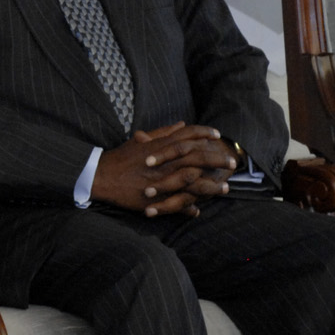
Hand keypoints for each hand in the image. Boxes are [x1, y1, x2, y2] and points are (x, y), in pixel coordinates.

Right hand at [90, 122, 237, 217]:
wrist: (102, 175)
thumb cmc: (122, 157)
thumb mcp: (141, 139)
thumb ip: (163, 132)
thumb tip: (181, 124)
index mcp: (161, 146)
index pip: (187, 135)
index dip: (204, 134)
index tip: (218, 136)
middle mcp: (164, 161)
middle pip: (197, 157)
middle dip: (216, 159)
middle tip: (232, 162)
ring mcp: (161, 180)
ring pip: (193, 181)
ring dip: (211, 185)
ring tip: (226, 188)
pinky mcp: (156, 197)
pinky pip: (178, 202)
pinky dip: (189, 206)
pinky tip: (199, 209)